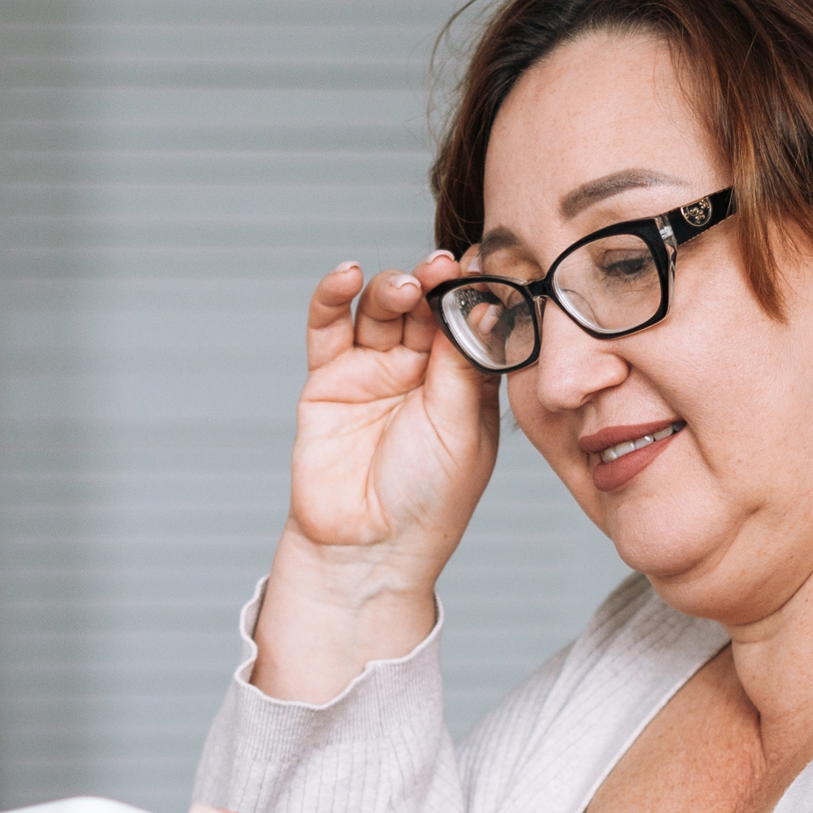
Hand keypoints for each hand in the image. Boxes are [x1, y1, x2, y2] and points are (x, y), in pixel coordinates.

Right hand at [256, 249, 501, 700]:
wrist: (367, 548)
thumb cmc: (428, 500)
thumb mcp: (460, 427)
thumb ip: (463, 363)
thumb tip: (481, 302)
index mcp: (466, 385)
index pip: (471, 322)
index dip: (474, 293)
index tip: (484, 264)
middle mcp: (421, 373)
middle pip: (426, 307)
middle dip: (435, 282)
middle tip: (442, 268)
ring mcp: (374, 373)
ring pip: (382, 309)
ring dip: (393, 287)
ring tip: (406, 286)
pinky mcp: (329, 379)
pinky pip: (329, 327)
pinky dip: (335, 296)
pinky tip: (347, 274)